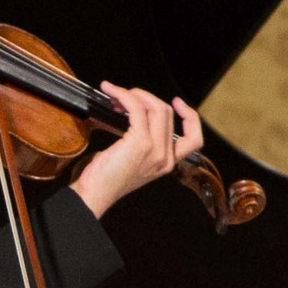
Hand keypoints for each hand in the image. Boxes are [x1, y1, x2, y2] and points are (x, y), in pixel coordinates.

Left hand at [71, 83, 203, 216]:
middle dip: (146, 98)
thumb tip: (135, 112)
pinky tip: (112, 93)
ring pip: (156, 107)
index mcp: (166, 163)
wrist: (93, 195)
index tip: (176, 102)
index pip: (194, 139)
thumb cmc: (105, 179)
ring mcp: (155, 150)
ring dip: (135, 94)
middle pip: (167, 113)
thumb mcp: (133, 160)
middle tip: (125, 97)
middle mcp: (165, 158)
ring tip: (116, 94)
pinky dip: (124, 96)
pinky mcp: (140, 142)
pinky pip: (137, 108)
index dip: (190, 116)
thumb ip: (143, 142)